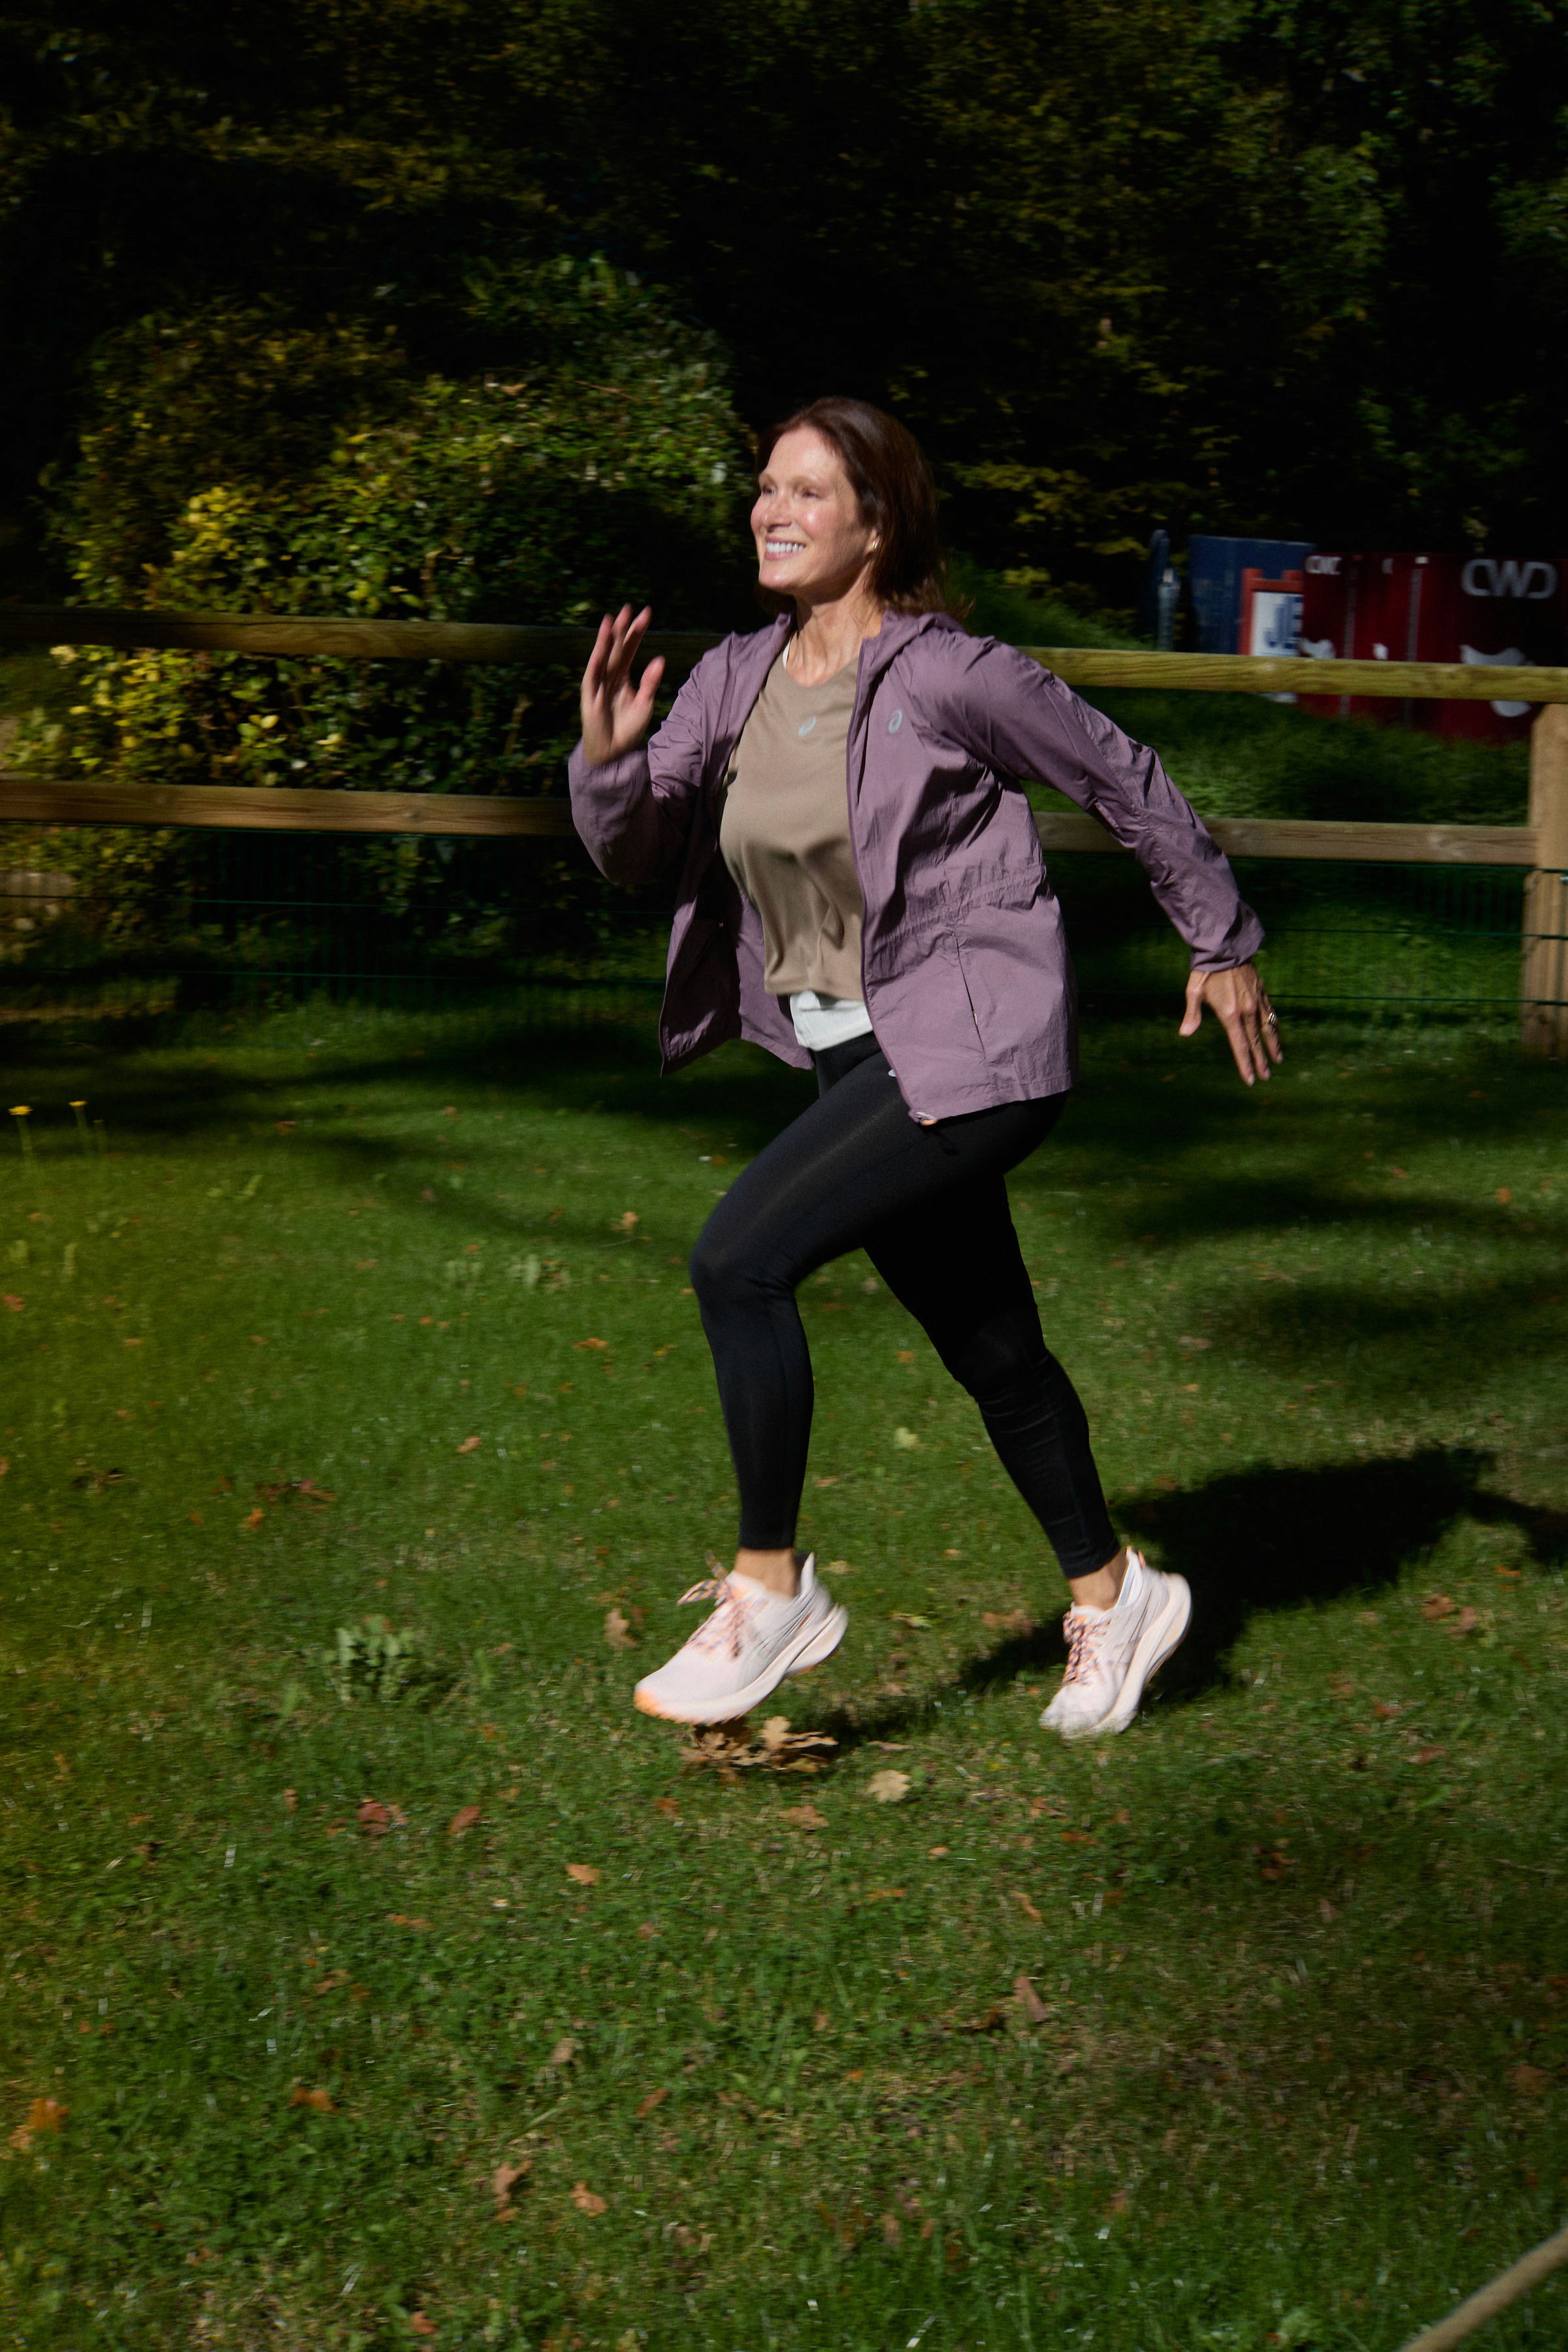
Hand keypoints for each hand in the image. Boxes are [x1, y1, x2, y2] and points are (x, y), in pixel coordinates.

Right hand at [579, 605, 665, 766]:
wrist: (613, 753)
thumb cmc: (628, 730)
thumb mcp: (645, 704)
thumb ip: (650, 682)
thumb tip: (660, 659)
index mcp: (622, 676)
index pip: (630, 648)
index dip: (637, 631)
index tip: (646, 612)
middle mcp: (609, 675)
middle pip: (617, 647)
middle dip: (624, 628)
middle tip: (630, 607)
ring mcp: (598, 683)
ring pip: (604, 655)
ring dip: (608, 638)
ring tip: (613, 619)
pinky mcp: (590, 694)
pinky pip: (594, 673)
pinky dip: (597, 658)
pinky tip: (602, 645)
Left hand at [1179, 962, 1281, 1085]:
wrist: (1225, 947)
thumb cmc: (1206, 971)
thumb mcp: (1194, 991)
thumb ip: (1192, 1015)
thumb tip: (1185, 1033)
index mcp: (1230, 1014)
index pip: (1240, 1045)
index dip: (1245, 1064)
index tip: (1250, 1079)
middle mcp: (1247, 1011)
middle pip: (1255, 1042)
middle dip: (1260, 1061)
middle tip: (1265, 1077)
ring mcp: (1257, 1002)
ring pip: (1268, 1029)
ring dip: (1273, 1046)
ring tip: (1278, 1061)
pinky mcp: (1262, 993)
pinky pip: (1271, 1015)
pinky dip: (1274, 1027)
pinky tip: (1275, 1035)